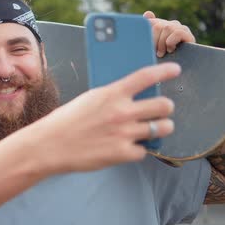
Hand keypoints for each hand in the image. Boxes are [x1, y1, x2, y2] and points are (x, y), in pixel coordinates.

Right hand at [34, 62, 180, 173]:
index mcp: (111, 93)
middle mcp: (122, 112)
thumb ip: (111, 97)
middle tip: (160, 110)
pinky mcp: (122, 153)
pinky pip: (144, 151)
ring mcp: (124, 133)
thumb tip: (131, 97)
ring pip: (162, 128)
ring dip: (160, 128)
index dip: (164, 72)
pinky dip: (138, 150)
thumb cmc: (66, 121)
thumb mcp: (89, 99)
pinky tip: (128, 147)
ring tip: (151, 129)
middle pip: (164, 105)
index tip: (175, 70)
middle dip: (165, 108)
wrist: (50, 146)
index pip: (146, 76)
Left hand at [143, 11, 194, 57]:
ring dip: (162, 43)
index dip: (147, 34)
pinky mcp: (189, 36)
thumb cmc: (156, 60)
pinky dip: (172, 41)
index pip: (150, 22)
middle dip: (154, 41)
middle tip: (154, 52)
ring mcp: (180, 29)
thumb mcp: (147, 46)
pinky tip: (170, 50)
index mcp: (159, 24)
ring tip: (161, 53)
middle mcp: (170, 24)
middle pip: (158, 25)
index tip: (146, 46)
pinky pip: (179, 32)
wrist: (168, 72)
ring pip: (168, 28)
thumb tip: (148, 13)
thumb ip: (146, 30)